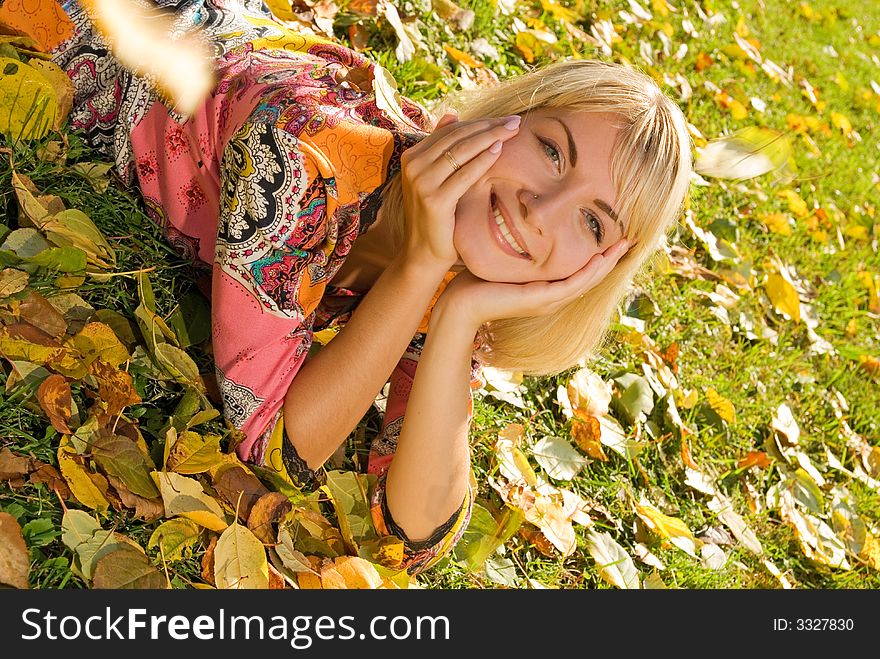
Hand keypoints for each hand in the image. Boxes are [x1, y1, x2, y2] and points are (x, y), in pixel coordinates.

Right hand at [399, 110, 521, 270]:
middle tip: (514, 121)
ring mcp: (421, 183)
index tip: (503, 119)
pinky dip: (483, 160)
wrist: (424, 253)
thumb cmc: (436, 215)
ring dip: (490, 137)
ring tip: (513, 131)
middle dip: (488, 126)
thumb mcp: (436, 177)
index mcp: (412, 156)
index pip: (450, 131)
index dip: (478, 122)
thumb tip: (452, 113)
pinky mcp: (434, 200)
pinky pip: (464, 174)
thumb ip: (442, 148)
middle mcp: (413, 166)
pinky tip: (500, 150)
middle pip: (457, 137)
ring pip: (461, 151)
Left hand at [435, 238, 631, 328]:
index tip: (612, 234)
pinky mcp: (540, 300)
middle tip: (630, 239)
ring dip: (608, 263)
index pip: (578, 270)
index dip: (597, 255)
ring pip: (587, 281)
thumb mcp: (499, 257)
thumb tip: (514, 214)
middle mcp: (550, 295)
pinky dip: (590, 272)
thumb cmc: (472, 280)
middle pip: (590, 276)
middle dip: (611, 258)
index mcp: (543, 286)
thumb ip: (512, 241)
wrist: (458, 305)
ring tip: (625, 245)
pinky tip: (603, 259)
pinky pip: (572, 284)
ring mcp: (547, 300)